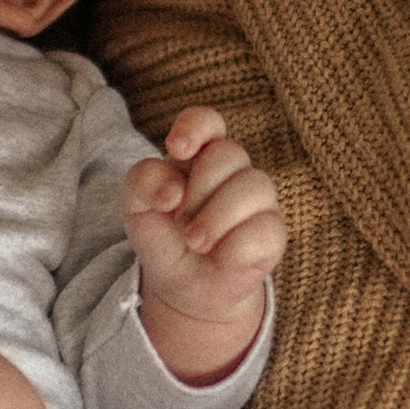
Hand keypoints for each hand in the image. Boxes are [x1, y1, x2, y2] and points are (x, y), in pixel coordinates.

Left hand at [122, 108, 283, 380]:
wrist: (183, 286)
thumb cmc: (163, 236)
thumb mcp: (136, 208)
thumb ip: (143, 183)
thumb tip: (173, 189)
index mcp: (198, 155)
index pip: (207, 121)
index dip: (196, 127)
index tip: (177, 149)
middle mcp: (234, 171)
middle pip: (229, 154)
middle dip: (198, 191)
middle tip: (181, 222)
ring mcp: (259, 201)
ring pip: (254, 186)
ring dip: (216, 219)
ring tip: (195, 242)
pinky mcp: (273, 234)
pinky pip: (265, 230)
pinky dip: (234, 249)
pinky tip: (219, 258)